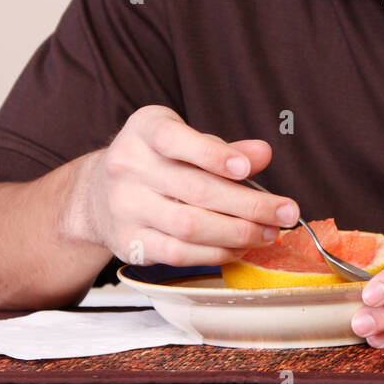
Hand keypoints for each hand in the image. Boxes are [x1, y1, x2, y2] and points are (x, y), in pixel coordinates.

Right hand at [66, 105, 300, 266]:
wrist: (97, 193)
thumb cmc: (156, 161)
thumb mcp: (186, 140)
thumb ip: (223, 149)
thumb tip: (262, 154)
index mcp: (145, 130)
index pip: (177, 140)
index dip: (214, 155)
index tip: (247, 169)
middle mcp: (127, 165)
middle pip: (195, 190)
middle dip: (249, 205)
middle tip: (286, 212)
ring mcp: (124, 207)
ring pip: (189, 227)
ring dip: (238, 234)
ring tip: (269, 233)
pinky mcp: (127, 242)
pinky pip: (177, 254)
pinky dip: (215, 254)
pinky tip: (239, 248)